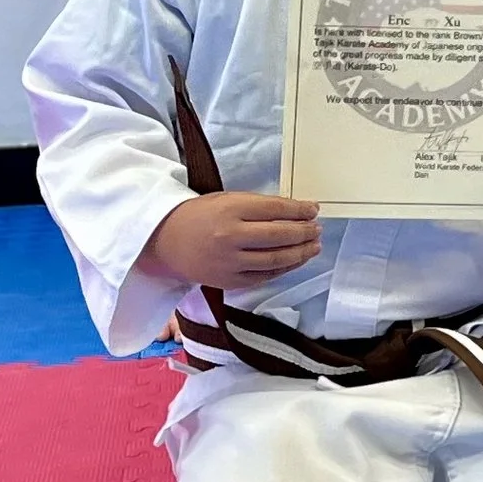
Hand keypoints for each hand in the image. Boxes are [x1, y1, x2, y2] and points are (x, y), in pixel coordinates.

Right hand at [138, 189, 320, 290]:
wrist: (165, 241)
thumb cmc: (200, 215)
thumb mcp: (227, 199)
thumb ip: (259, 206)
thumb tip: (296, 211)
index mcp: (230, 210)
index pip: (276, 210)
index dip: (300, 210)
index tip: (314, 210)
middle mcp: (230, 237)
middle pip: (280, 236)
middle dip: (305, 233)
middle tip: (318, 229)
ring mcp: (229, 262)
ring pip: (276, 260)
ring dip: (300, 253)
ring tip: (314, 246)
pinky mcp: (228, 281)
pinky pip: (264, 276)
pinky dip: (283, 269)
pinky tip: (294, 261)